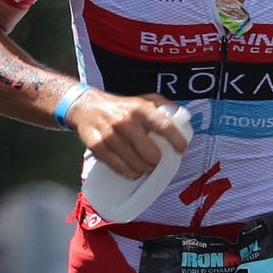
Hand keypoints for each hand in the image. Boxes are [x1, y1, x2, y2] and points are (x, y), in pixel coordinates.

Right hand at [70, 91, 190, 179]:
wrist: (87, 107)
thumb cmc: (121, 107)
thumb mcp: (144, 99)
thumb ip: (165, 107)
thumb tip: (185, 119)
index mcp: (141, 109)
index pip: (165, 127)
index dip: (177, 141)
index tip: (181, 150)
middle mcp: (126, 121)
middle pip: (151, 154)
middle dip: (157, 163)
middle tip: (157, 163)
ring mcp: (111, 135)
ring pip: (136, 164)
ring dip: (144, 170)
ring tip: (145, 167)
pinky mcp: (98, 146)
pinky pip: (119, 168)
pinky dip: (129, 173)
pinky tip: (133, 172)